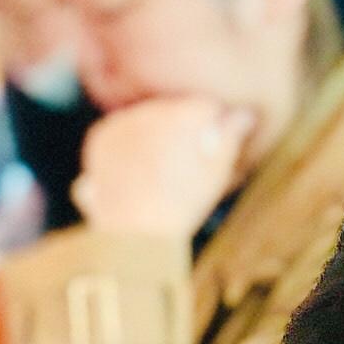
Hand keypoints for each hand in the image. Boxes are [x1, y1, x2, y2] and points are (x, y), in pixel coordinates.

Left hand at [74, 96, 260, 241]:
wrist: (136, 235)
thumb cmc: (184, 206)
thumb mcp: (217, 172)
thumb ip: (232, 135)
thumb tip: (242, 113)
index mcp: (186, 112)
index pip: (206, 108)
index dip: (212, 130)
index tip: (208, 153)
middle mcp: (152, 108)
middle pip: (174, 111)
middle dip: (180, 131)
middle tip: (183, 165)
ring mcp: (123, 121)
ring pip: (146, 120)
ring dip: (153, 136)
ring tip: (159, 173)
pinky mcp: (101, 136)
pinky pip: (122, 133)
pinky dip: (128, 147)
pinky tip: (137, 171)